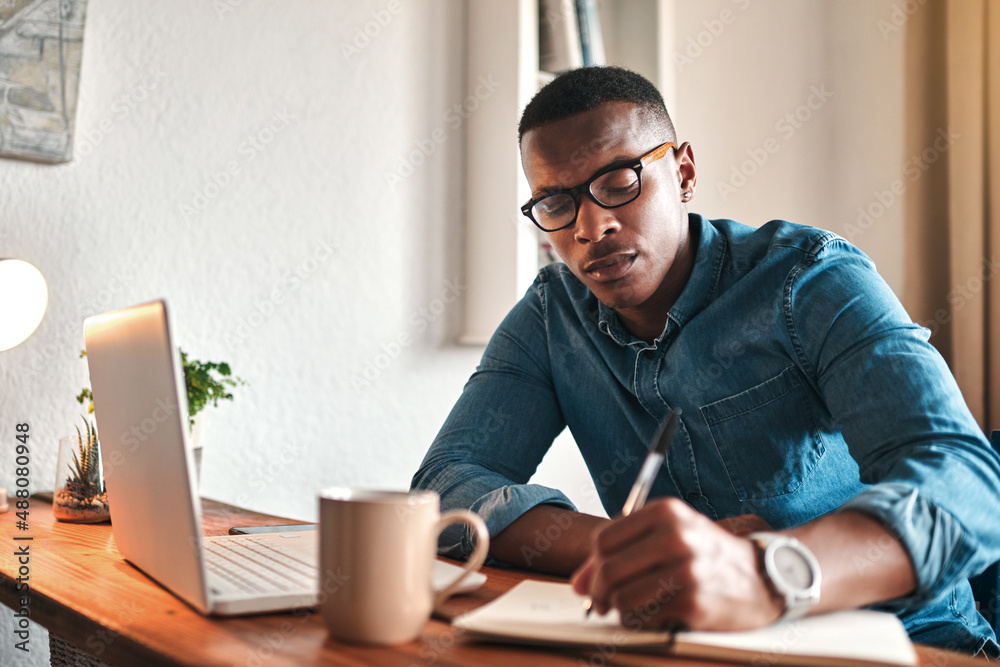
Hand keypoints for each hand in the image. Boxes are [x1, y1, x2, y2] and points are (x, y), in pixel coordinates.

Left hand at [570, 498, 781, 631]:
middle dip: (598, 592)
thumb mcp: (668, 538)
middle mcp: (676, 537)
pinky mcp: (693, 603)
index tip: (598, 575)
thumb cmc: (708, 555)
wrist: (764, 579)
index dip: (595, 562)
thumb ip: (621, 554)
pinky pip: (643, 619)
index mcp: (667, 512)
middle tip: (601, 602)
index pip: (605, 539)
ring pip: (622, 598)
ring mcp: (686, 571)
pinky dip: (640, 621)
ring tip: (631, 608)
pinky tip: (654, 614)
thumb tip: (578, 584)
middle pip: (609, 570)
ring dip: (619, 609)